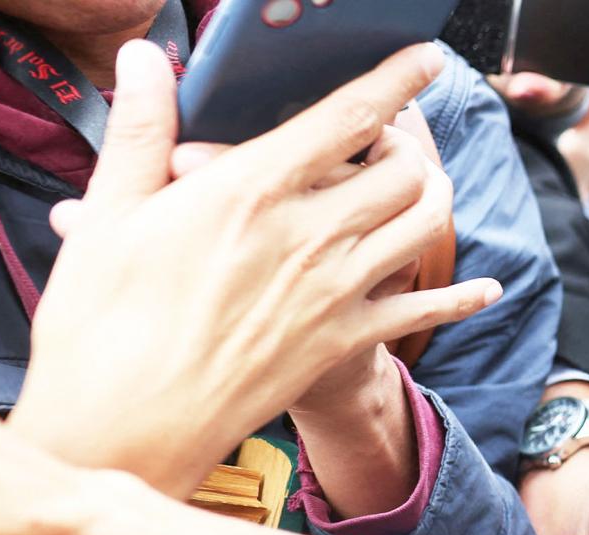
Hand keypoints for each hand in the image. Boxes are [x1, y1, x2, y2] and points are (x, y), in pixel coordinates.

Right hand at [10, 40, 500, 497]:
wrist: (127, 423)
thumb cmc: (102, 321)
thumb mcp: (110, 213)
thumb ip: (142, 130)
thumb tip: (145, 58)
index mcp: (252, 190)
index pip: (347, 116)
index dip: (396, 80)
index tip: (425, 57)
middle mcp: (309, 236)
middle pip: (402, 170)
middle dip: (407, 142)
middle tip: (388, 136)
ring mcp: (336, 291)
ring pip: (425, 224)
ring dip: (435, 195)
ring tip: (420, 184)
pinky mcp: (345, 342)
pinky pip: (426, 310)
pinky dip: (462, 297)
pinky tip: (485, 288)